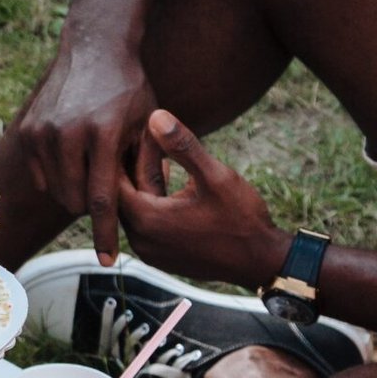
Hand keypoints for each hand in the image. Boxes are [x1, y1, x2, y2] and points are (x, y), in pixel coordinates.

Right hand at [12, 43, 158, 264]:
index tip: (107, 260)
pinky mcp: (27, 131)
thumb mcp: (148, 125)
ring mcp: (42, 132)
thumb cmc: (130, 89)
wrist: (94, 48)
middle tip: (112, 192)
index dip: (105, 234)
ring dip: (77, 194)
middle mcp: (67, 133)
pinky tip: (75, 160)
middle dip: (94, 208)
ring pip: (58, 191)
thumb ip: (150, 167)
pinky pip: (42, 177)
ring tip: (96, 173)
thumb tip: (153, 211)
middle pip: (76, 199)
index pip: (102, 199)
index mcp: (102, 134)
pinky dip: (59, 179)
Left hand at [118, 110, 288, 289]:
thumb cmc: (242, 220)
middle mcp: (141, 241)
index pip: (115, 180)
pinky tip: (167, 173)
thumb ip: (183, 146)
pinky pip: (147, 222)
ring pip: (135, 208)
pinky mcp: (162, 256)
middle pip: (123, 194)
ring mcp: (151, 252)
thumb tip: (155, 115)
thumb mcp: (215, 177)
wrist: (262, 261)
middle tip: (141, 132)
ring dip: (144, 180)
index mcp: (147, 221)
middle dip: (132, 163)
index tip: (131, 127)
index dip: (123, 151)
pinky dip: (153, 198)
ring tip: (155, 148)